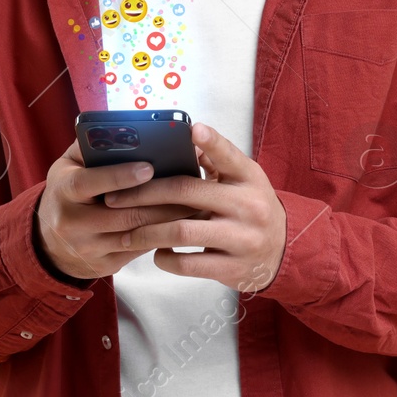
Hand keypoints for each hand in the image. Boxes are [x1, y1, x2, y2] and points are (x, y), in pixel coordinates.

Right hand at [35, 137, 207, 281]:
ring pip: (135, 235)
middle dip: (159, 201)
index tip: (149, 167)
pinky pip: (138, 251)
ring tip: (195, 204)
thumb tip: (125, 129)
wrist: (49, 242)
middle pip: (122, 213)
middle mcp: (72, 222)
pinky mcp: (104, 264)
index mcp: (63, 191)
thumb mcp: (69, 166)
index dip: (119, 176)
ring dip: (167, 221)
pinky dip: (162, 236)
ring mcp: (88, 248)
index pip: (89, 182)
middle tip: (190, 187)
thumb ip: (91, 147)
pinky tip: (182, 224)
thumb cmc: (68, 192)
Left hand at [103, 123, 285, 291]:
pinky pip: (188, 264)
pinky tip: (156, 252)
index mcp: (248, 178)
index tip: (191, 128)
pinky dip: (165, 258)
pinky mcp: (232, 268)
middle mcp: (248, 206)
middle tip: (114, 198)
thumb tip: (184, 138)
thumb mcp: (245, 179)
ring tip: (127, 232)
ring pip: (181, 231)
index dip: (211, 141)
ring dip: (146, 232)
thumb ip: (218, 160)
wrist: (283, 250)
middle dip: (143, 194)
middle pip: (186, 193)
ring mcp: (241, 238)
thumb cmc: (252, 207)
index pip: (229, 155)